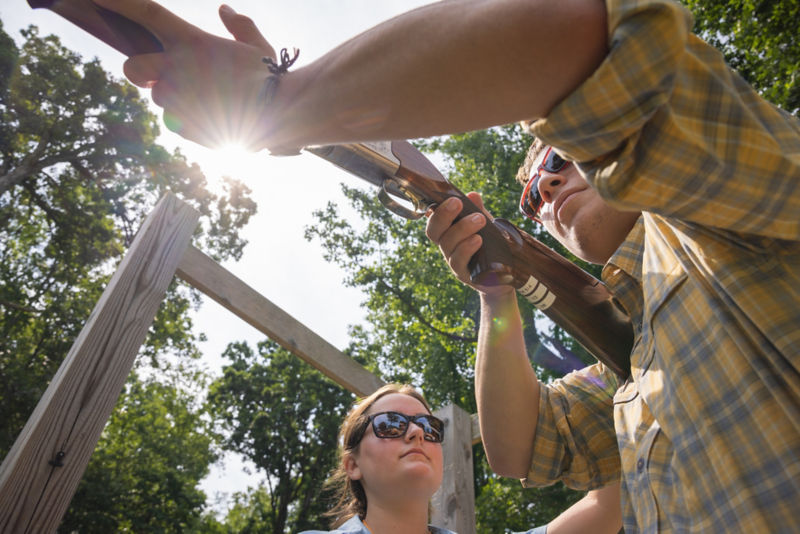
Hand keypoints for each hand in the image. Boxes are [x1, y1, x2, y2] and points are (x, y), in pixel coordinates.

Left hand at [94, 0, 279, 149]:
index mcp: (191, 42)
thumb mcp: (258, 46)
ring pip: (161, 98)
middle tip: (169, 76)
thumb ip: (238, 26)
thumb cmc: (271, 79)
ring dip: (177, 99)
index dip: (116, 2)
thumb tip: (224, 11)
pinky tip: (218, 119)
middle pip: (134, 67)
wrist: (280, 116)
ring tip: (212, 103)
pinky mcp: (183, 126)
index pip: (145, 13)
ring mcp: (177, 100)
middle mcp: (176, 69)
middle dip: (142, 71)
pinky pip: (176, 122)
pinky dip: (191, 120)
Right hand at [425, 192, 513, 296]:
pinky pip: (458, 261)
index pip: (433, 221)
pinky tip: (478, 239)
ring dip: (461, 229)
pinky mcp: (463, 275)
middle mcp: (446, 247)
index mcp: (447, 233)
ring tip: (480, 220)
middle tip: (458, 203)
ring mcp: (453, 261)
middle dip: (444, 215)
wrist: (503, 276)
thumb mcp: (485, 226)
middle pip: (434, 232)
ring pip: (448, 244)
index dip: (436, 210)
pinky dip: (466, 248)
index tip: (449, 198)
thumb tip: (473, 195)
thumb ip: (478, 211)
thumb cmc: (490, 247)